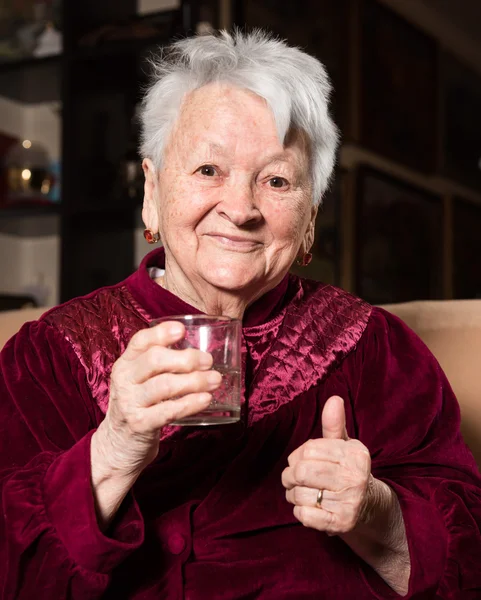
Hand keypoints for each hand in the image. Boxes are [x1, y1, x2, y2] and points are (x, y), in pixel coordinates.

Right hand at [93, 321, 221, 479]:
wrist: (118, 444)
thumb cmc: (138, 404)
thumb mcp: (139, 380)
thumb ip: (160, 364)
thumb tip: (200, 350)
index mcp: (125, 363)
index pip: (140, 341)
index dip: (161, 333)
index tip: (182, 330)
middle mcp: (124, 380)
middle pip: (154, 360)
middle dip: (186, 358)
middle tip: (208, 361)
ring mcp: (130, 403)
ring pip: (165, 385)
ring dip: (195, 381)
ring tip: (215, 379)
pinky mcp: (140, 424)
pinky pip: (169, 411)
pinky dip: (190, 403)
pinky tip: (206, 399)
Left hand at [282, 395, 371, 534]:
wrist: (370, 507)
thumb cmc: (347, 470)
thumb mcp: (344, 446)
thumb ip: (334, 424)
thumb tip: (334, 399)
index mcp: (355, 454)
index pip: (308, 450)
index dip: (297, 455)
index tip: (300, 461)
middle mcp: (355, 477)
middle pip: (301, 472)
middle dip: (289, 476)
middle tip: (291, 479)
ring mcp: (350, 502)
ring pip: (300, 494)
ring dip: (292, 495)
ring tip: (299, 494)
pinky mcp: (342, 523)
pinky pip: (305, 515)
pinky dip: (299, 511)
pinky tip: (307, 508)